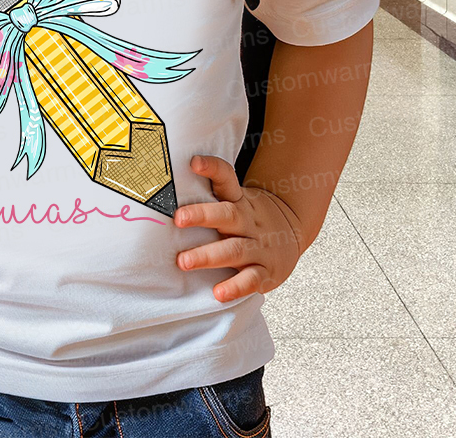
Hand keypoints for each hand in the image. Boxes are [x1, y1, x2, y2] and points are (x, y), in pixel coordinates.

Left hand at [174, 154, 303, 301]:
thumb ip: (209, 194)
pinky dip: (235, 287)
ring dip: (208, 256)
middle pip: (227, 214)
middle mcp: (248, 221)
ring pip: (234, 249)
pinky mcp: (266, 271)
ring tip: (184, 261)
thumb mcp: (235, 200)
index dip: (212, 168)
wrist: (292, 232)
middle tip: (178, 219)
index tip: (194, 162)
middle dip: (202, 216)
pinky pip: (251, 280)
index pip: (226, 178)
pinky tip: (218, 293)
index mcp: (239, 200)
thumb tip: (163, 186)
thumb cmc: (249, 217)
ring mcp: (259, 246)